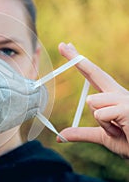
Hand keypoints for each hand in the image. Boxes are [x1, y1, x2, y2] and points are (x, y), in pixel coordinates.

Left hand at [57, 42, 128, 157]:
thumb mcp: (102, 136)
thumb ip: (82, 133)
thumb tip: (59, 137)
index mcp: (113, 97)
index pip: (93, 75)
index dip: (80, 62)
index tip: (68, 48)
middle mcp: (118, 93)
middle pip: (94, 72)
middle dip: (76, 59)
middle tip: (62, 44)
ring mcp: (124, 98)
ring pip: (92, 101)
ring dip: (100, 121)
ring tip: (117, 129)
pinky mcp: (126, 107)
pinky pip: (100, 114)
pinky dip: (106, 128)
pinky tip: (122, 130)